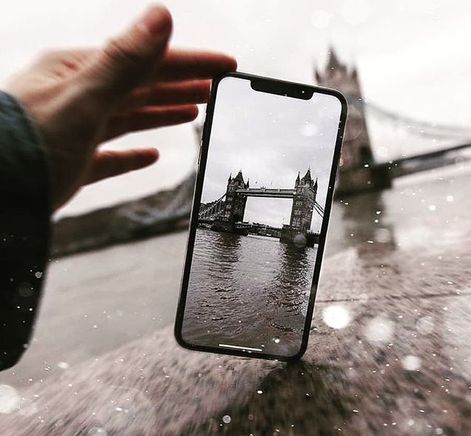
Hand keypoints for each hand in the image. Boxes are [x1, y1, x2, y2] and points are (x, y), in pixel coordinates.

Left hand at [4, 5, 235, 209]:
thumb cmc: (25, 147)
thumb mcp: (81, 100)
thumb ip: (123, 62)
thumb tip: (161, 17)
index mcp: (79, 73)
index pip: (148, 62)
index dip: (191, 63)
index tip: (225, 65)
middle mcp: (77, 96)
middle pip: (142, 87)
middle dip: (181, 85)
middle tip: (215, 86)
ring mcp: (76, 131)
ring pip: (129, 117)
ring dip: (162, 112)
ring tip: (192, 111)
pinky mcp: (74, 164)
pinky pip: (112, 156)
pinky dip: (133, 155)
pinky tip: (151, 155)